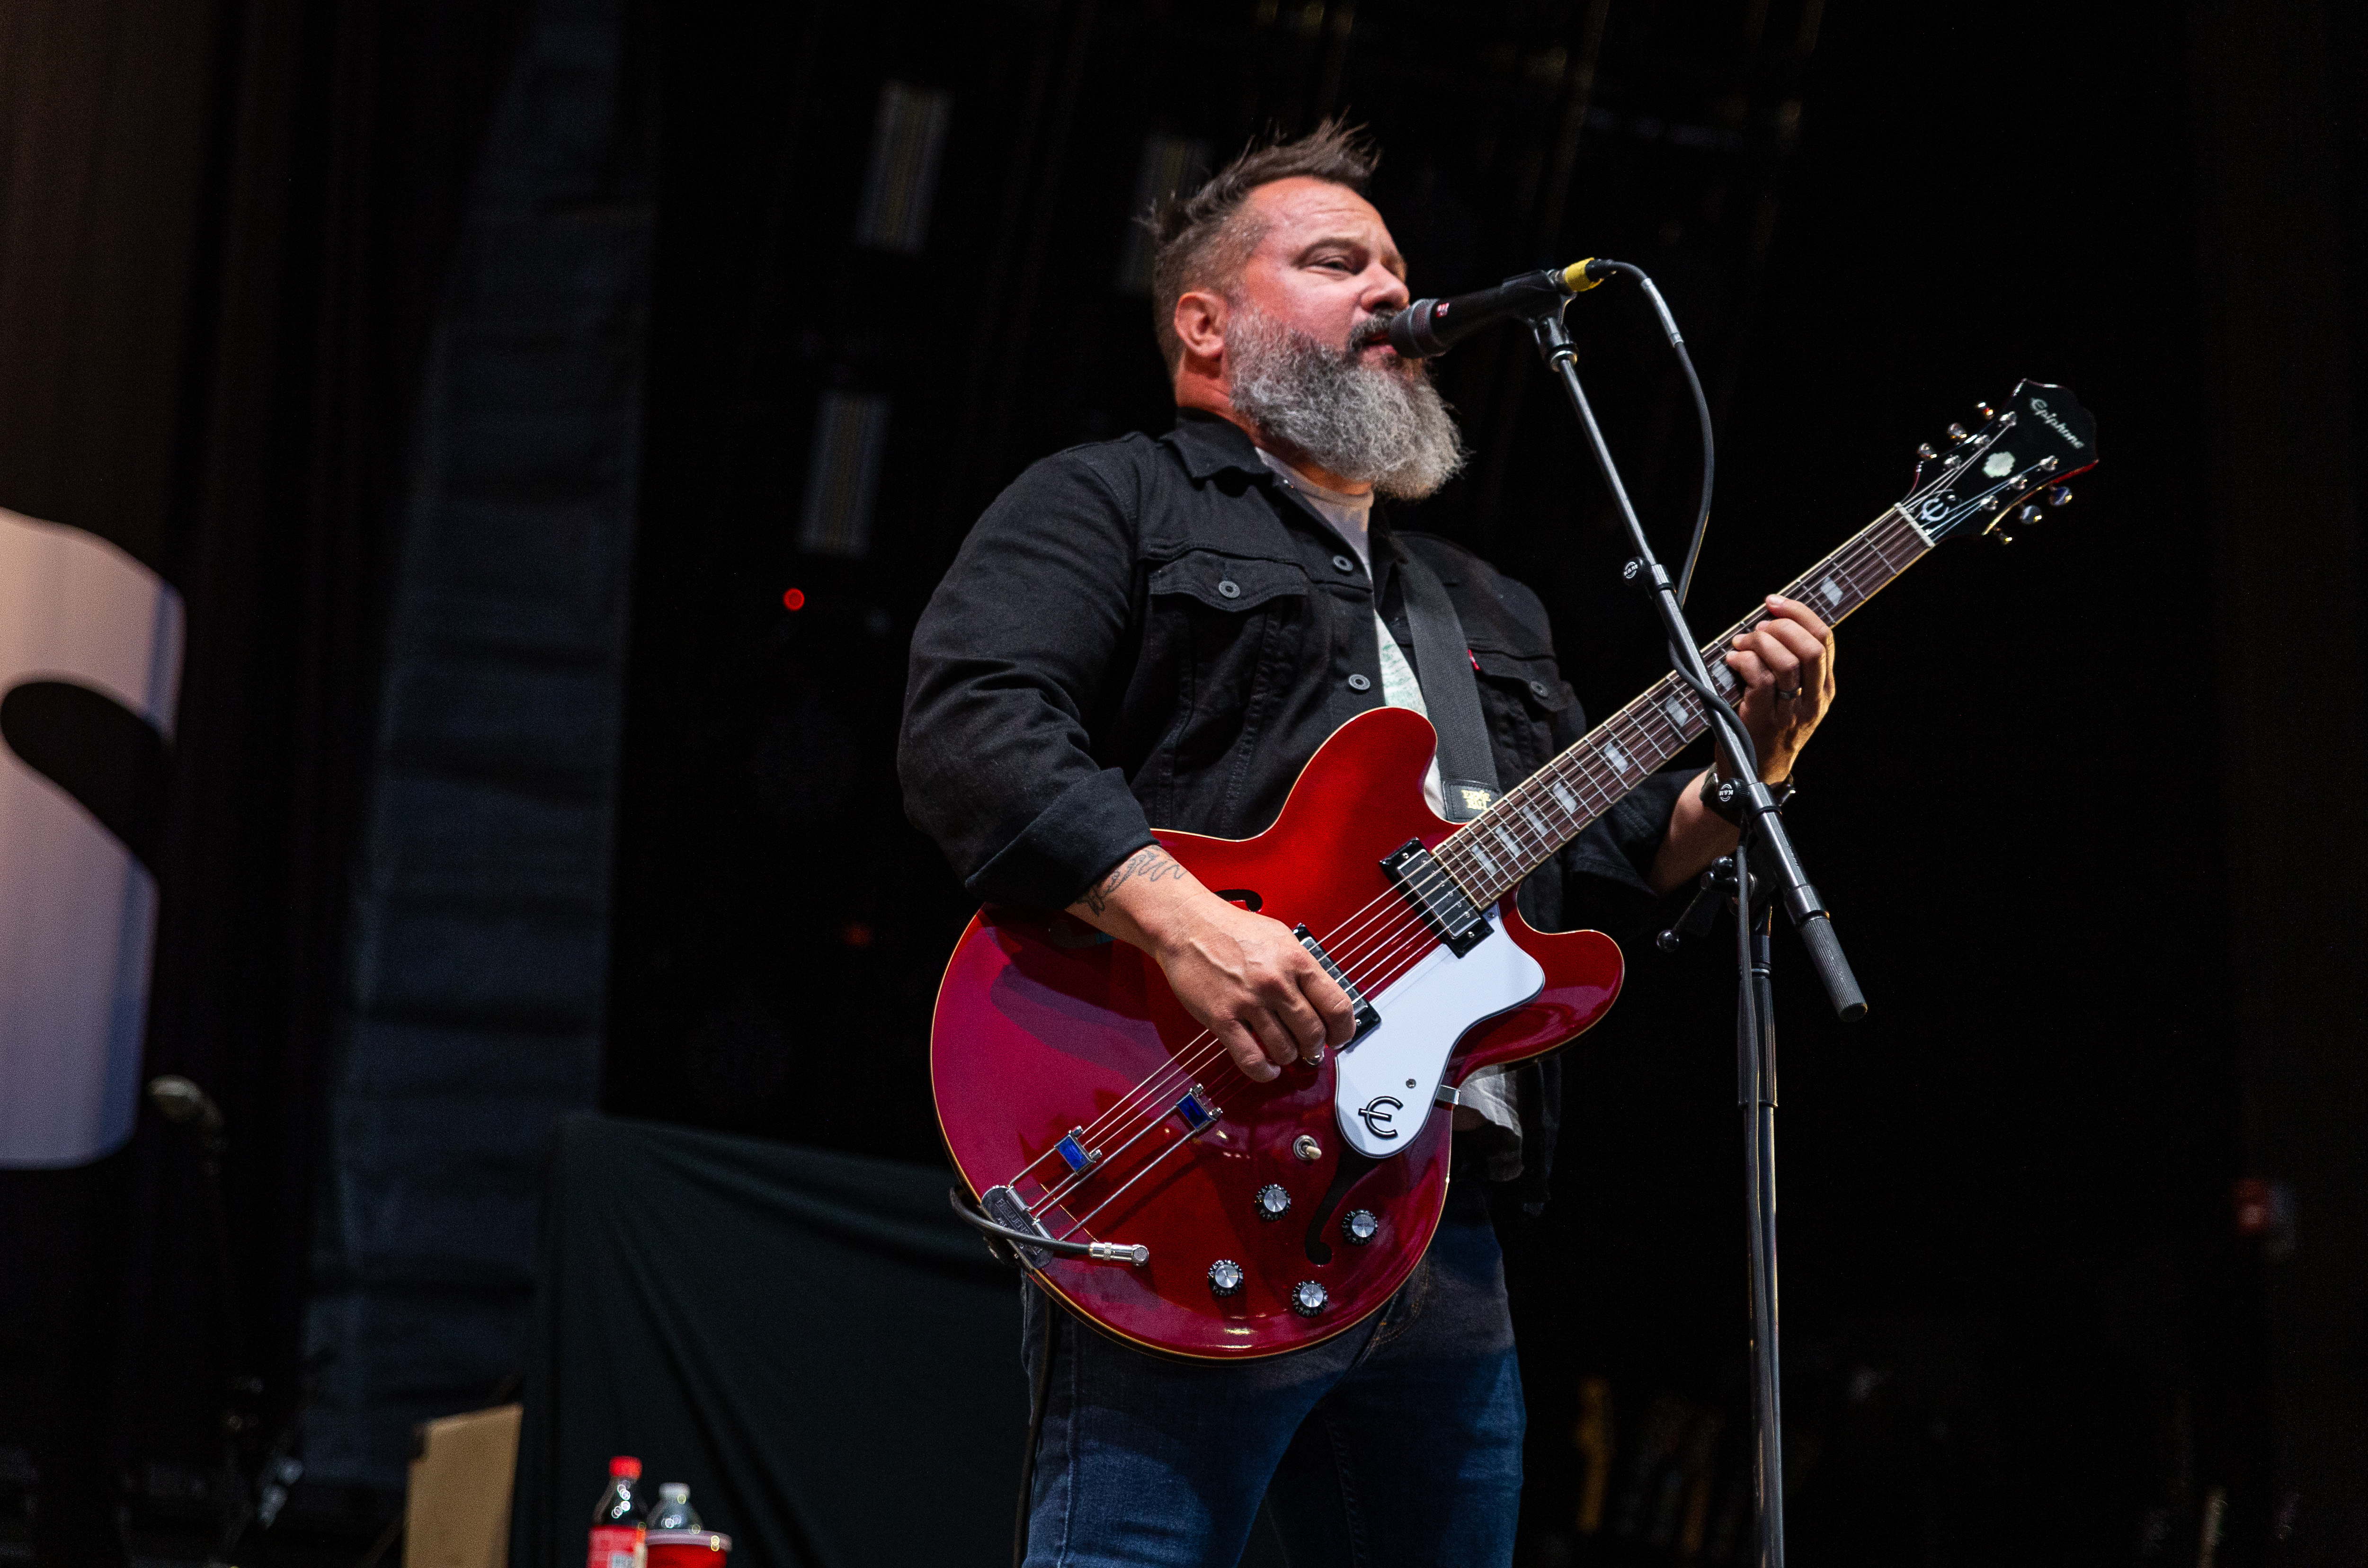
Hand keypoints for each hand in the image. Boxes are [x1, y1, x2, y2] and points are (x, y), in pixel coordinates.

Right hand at [1149, 893, 1356, 1083]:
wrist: (1187, 924)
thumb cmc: (1230, 929)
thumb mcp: (1280, 937)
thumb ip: (1302, 967)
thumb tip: (1322, 996)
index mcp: (1296, 961)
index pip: (1337, 1006)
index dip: (1344, 1030)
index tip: (1339, 1037)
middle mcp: (1276, 982)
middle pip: (1312, 1033)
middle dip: (1314, 1047)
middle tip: (1309, 1048)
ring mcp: (1249, 1001)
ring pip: (1284, 1049)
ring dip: (1287, 1057)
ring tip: (1284, 1052)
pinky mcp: (1222, 1017)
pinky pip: (1251, 1058)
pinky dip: (1264, 1071)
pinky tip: (1266, 1068)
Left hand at [1721, 594, 1834, 782]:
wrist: (1756, 772)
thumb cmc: (1769, 726)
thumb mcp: (1793, 697)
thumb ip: (1790, 664)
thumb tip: (1769, 621)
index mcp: (1825, 689)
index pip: (1825, 639)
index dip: (1799, 613)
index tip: (1774, 603)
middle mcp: (1814, 701)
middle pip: (1812, 648)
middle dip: (1782, 626)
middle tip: (1758, 628)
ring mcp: (1791, 713)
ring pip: (1785, 662)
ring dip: (1758, 643)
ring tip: (1741, 645)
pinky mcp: (1765, 721)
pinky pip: (1759, 679)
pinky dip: (1743, 661)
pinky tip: (1732, 660)